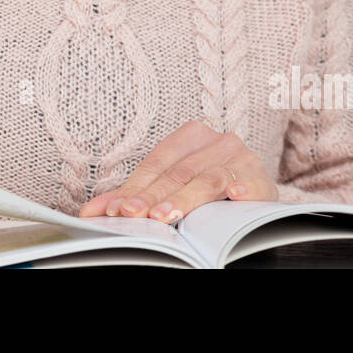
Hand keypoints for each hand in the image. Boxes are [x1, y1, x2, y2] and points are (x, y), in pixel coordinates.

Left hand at [77, 120, 277, 222]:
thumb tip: (91, 212)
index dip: (135, 188)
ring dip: (185, 199)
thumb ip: (135, 196)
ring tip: (165, 215)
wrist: (255, 191)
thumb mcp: (171, 187)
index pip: (157, 164)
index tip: (115, 209)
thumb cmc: (207, 187)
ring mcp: (241, 158)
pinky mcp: (262, 177)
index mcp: (191, 137)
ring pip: (208, 179)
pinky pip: (251, 183)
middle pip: (178, 173)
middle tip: (133, 215)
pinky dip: (242, 188)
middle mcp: (216, 142)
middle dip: (152, 197)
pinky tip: (233, 195)